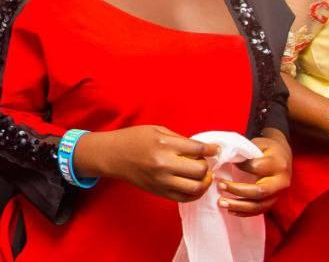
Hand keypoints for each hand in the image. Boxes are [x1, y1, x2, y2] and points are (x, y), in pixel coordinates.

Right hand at [75, 125, 218, 202]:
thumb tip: (200, 149)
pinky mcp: (160, 192)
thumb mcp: (157, 130)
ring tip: (200, 174)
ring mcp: (162, 181)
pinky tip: (195, 184)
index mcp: (164, 144)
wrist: (113, 156)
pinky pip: (186, 197)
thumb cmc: (134, 139)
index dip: (211, 149)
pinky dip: (195, 193)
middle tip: (201, 160)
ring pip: (197, 187)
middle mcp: (165, 164)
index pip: (197, 149)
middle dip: (205, 165)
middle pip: (200, 170)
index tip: (215, 149)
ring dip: (204, 180)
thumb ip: (179, 140)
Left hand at [218, 134, 290, 215]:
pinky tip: (231, 210)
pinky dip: (244, 213)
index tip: (226, 162)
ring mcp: (278, 194)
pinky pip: (260, 211)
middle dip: (238, 190)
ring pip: (259, 205)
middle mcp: (281, 181)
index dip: (240, 166)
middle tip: (219, 185)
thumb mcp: (258, 144)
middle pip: (260, 191)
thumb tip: (225, 158)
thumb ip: (246, 152)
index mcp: (277, 164)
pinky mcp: (274, 202)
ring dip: (239, 206)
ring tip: (221, 202)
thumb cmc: (267, 149)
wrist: (283, 156)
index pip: (256, 167)